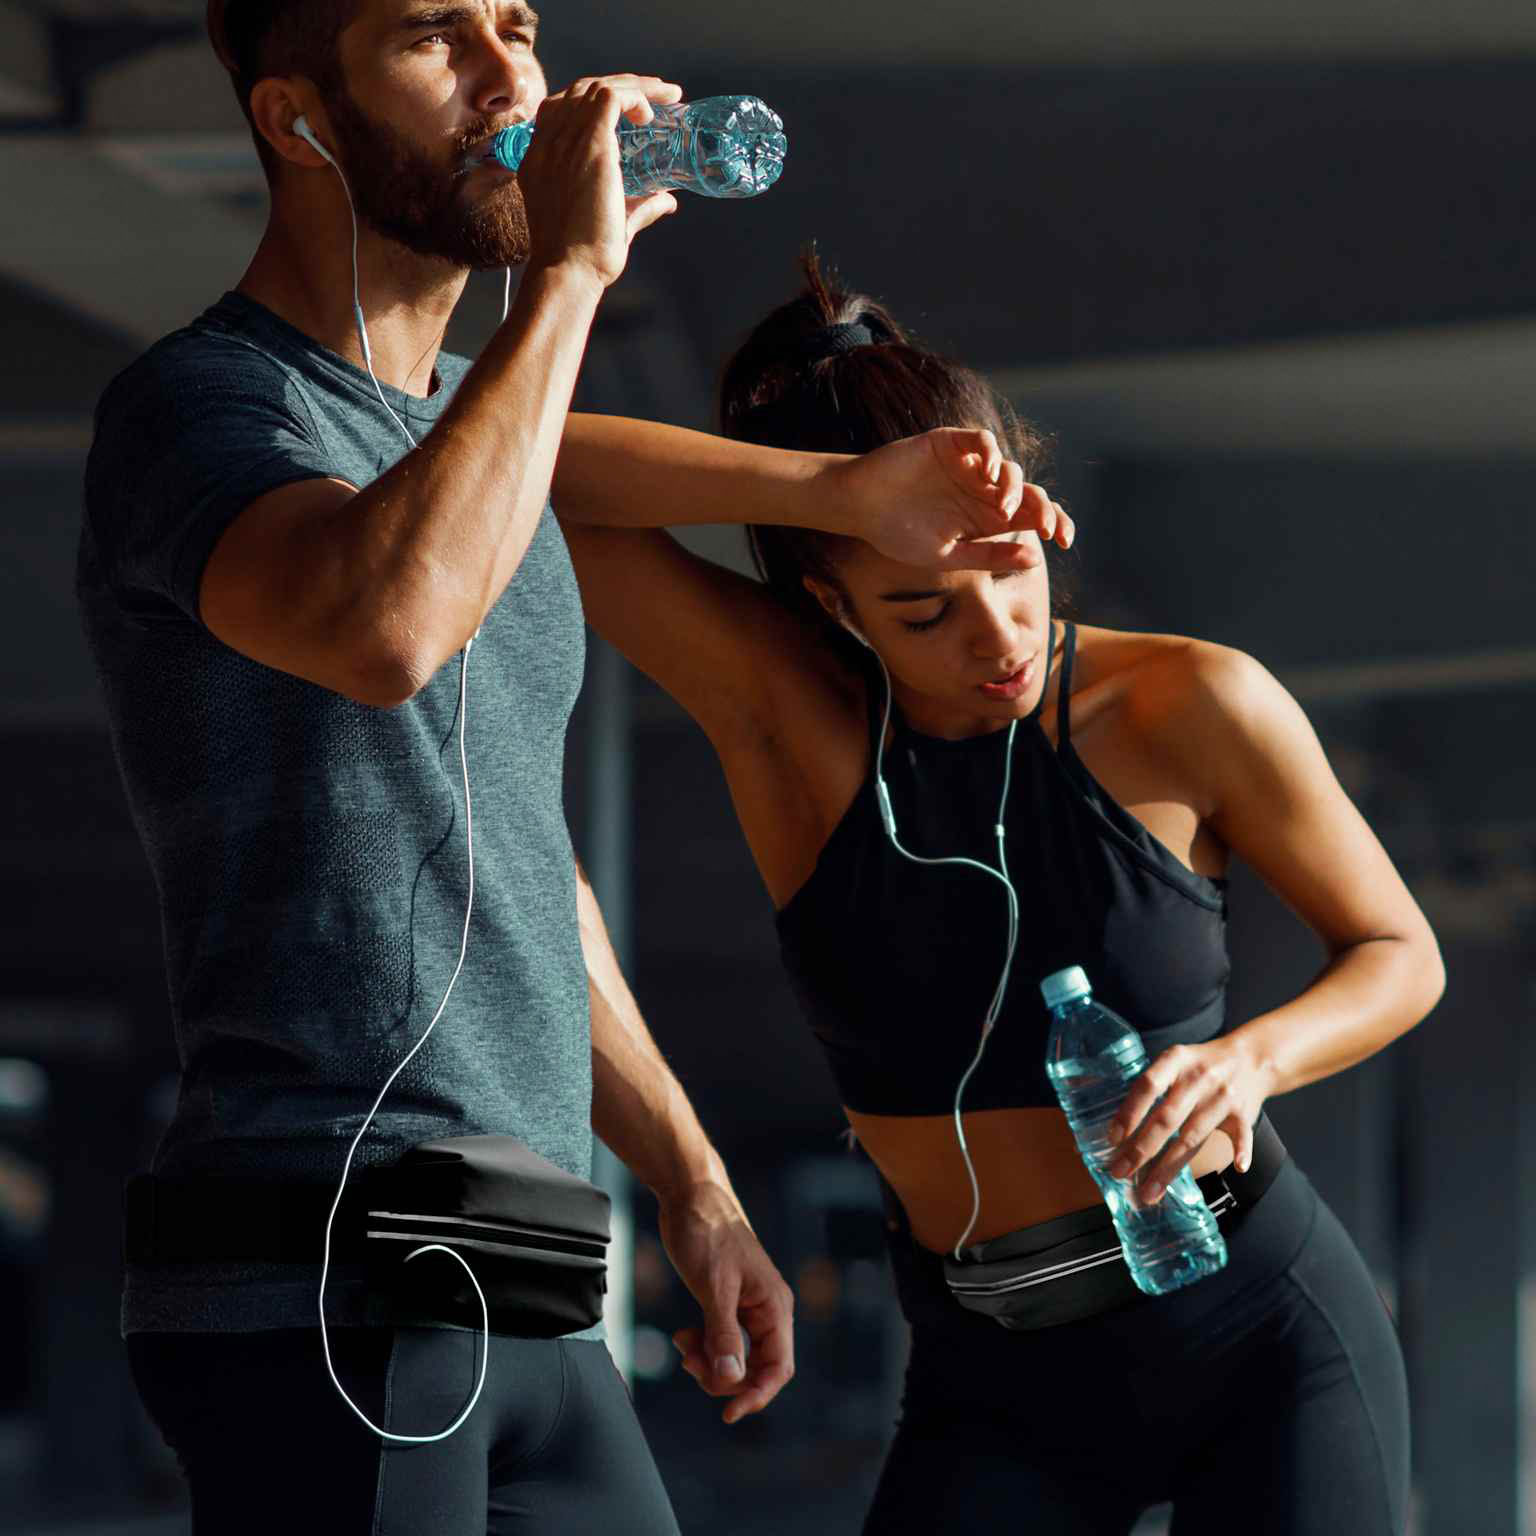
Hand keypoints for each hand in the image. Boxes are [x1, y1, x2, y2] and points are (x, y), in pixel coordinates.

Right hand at [520, 74, 682, 285]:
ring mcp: (566, 140)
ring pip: (598, 87)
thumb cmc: (584, 259)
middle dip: (621, 87)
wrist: (569, 270)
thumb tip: (667, 201)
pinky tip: (651, 115)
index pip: (562, 110)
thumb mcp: (611, 222)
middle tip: (657, 95)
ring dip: (636, 86)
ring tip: (666, 94)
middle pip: (580, 91)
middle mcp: (547, 142)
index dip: (595, 104)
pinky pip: (612, 97)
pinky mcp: (590, 143)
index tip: (627, 111)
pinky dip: (636, 97)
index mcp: (541, 159)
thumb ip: (638, 206)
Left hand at [657, 1181, 794, 1423]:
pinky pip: (721, 1338)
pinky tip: (683, 1336)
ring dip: (709, 1360)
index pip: (778, 1367)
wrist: (689, 1194)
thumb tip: (731, 1380)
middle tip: (689, 1365)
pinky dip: (703, 1344)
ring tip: (683, 1344)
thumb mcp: (713, 1286)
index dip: (756, 1394)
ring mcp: (747, 1305)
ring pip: (735, 1354)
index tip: (728, 1413)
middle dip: (723, 1375)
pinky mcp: (727, 1300)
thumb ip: (723, 1334)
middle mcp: (766, 1308)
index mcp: (774, 1306)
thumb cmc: (706, 1232)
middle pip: (756, 1366)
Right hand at [831, 427, 1074, 571]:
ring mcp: (968, 466)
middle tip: (1048, 527)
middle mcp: (983, 491)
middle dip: (1045, 508)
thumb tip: (1035, 558)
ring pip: (1010, 469)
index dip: (1054, 524)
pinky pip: (982, 442)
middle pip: (1030, 492)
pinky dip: (992, 454)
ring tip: (1003, 509)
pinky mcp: (951, 444)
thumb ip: (990, 555)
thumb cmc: (897, 534)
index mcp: (985, 518)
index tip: (1063, 541)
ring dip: (1015, 488)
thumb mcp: (948, 554)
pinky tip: (990, 475)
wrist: (859, 506)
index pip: (1032, 517)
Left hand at [1103, 1036, 1274, 1203]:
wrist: (1250, 1058)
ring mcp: (1223, 1097)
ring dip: (1169, 1167)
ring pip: (1193, 1136)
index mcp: (1176, 1060)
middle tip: (1120, 1172)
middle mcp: (1199, 1078)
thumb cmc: (1200, 1066)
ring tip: (1149, 1191)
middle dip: (1141, 1149)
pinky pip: (1242, 1135)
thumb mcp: (1174, 1061)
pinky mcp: (1244, 1114)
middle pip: (1167, 1118)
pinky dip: (1242, 1152)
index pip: (1148, 1085)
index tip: (1113, 1138)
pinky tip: (1237, 1168)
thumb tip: (1117, 1128)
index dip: (1129, 1112)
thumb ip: (1150, 1087)